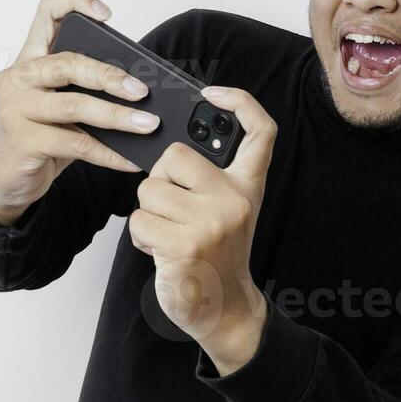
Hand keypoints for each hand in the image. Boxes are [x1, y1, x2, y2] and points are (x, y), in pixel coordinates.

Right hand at [0, 0, 161, 225]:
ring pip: (74, 105)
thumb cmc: (38, 136)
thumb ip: (82, 89)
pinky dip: (109, 153)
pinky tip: (129, 159)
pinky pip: (76, 144)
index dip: (75, 3)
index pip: (46, 13)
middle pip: (67, 62)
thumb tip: (138, 88)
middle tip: (142, 90)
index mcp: (29, 59)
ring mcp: (16, 109)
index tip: (107, 14)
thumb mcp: (57, 105)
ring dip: (117, 116)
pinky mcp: (23, 142)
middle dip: (110, 76)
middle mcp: (18, 78)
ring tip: (147, 125)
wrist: (6, 180)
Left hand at [128, 85, 277, 373]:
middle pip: (175, 155)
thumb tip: (170, 148)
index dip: (239, 102)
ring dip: (148, 213)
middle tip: (175, 208)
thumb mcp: (229, 209)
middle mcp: (235, 199)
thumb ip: (211, 177)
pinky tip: (162, 251)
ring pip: (149, 189)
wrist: (222, 308)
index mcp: (248, 185)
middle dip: (160, 180)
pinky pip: (139, 219)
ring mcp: (211, 222)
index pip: (260, 130)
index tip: (212, 93)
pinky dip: (141, 236)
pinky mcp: (184, 245)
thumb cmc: (216, 253)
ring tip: (170, 234)